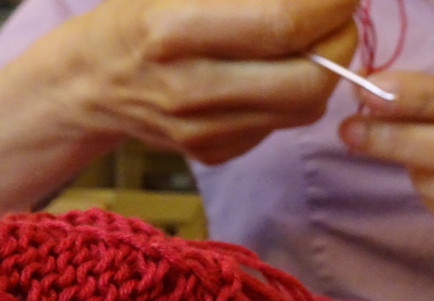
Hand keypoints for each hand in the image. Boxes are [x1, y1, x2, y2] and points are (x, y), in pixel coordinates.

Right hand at [34, 0, 358, 163]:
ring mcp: (201, 131)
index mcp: (174, 30)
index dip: (330, 5)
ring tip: (314, 39)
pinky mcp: (212, 153)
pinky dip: (294, 96)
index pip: (283, 24)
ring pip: (303, 108)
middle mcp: (188, 88)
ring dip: (326, 70)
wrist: (92, 80)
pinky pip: (280, 125)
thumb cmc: (141, 11)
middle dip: (342, 43)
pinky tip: (274, 71)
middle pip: (307, 80)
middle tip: (340, 17)